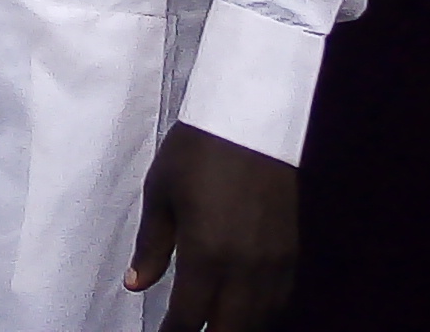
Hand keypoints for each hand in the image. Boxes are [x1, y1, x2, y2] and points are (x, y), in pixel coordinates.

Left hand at [128, 126, 296, 331]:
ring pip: (261, 321)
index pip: (189, 317)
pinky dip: (263, 315)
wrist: (252, 119)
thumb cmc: (198, 150)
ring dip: (237, 327)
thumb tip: (136, 284)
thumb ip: (151, 246)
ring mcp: (275, 264)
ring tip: (214, 324)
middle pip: (231, 329)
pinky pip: (281, 301)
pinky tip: (247, 311)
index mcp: (206, 255)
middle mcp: (246, 269)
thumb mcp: (161, 193)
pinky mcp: (294, 252)